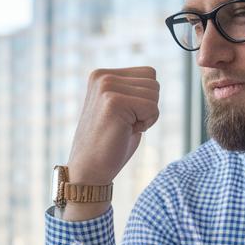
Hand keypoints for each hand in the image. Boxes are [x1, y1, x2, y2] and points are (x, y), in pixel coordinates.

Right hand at [62, 68, 159, 219]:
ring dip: (147, 116)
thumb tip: (154, 83)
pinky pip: (152, 107)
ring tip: (124, 128)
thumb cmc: (110, 145)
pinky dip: (146, 124)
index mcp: (102, 75)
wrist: (89, 170)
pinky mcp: (113, 101)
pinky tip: (126, 131)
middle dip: (148, 108)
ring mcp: (106, 87)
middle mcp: (102, 76)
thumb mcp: (122, 109)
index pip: (149, 74)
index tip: (125, 117)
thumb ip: (134, 92)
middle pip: (154, 83)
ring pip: (154, 93)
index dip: (146, 100)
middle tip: (125, 125)